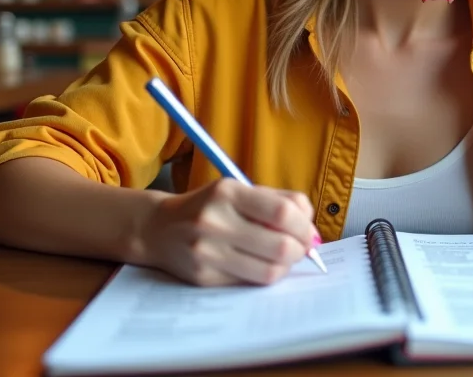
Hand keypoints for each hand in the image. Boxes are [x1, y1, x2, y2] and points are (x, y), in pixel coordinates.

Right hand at [138, 178, 318, 285]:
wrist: (159, 228)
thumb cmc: (210, 207)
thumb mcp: (238, 191)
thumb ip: (279, 202)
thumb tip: (313, 231)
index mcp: (228, 192)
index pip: (283, 213)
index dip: (305, 226)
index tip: (309, 232)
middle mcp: (215, 222)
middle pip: (281, 247)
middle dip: (300, 250)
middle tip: (301, 248)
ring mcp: (207, 252)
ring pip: (269, 271)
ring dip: (286, 267)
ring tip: (283, 258)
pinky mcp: (204, 277)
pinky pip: (249, 283)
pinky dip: (264, 275)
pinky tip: (260, 265)